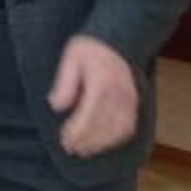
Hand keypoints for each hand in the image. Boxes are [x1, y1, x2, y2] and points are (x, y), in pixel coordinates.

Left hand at [48, 34, 137, 157]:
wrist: (116, 39)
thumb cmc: (89, 49)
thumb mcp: (70, 59)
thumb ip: (64, 83)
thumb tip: (56, 106)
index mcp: (101, 82)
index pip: (89, 114)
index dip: (77, 131)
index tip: (64, 140)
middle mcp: (119, 93)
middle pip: (104, 124)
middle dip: (86, 140)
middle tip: (70, 149)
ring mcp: (130, 99)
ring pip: (118, 129)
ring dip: (101, 143)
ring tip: (83, 150)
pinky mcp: (135, 102)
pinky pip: (129, 126)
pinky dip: (116, 138)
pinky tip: (102, 143)